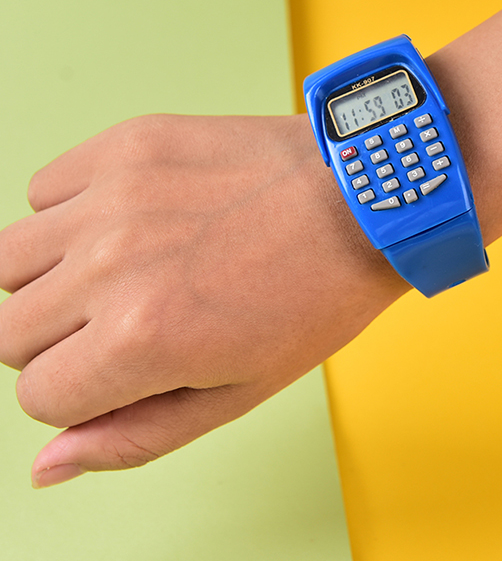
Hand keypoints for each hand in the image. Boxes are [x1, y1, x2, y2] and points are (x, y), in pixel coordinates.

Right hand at [0, 114, 405, 487]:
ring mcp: (114, 195)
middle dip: (61, 343)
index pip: (38, 397)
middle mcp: (109, 264)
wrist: (358, 201)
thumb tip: (48, 466)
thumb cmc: (313, 298)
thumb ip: (135, 436)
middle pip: (10, 332)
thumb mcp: (239, 393)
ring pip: (10, 260)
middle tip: (130, 320)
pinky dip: (71, 211)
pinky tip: (131, 218)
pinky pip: (44, 188)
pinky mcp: (126, 142)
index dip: (85, 393)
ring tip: (122, 270)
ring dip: (51, 279)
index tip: (131, 368)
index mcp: (137, 339)